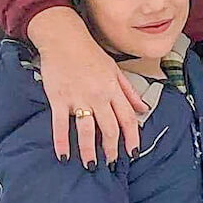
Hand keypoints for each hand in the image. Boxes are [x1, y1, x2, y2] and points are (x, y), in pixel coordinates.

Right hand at [27, 7, 148, 167]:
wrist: (63, 37)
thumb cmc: (89, 52)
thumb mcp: (114, 69)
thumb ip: (129, 91)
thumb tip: (143, 109)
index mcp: (113, 88)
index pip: (127, 117)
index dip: (132, 137)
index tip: (132, 153)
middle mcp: (98, 95)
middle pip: (109, 128)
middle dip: (111, 149)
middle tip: (111, 164)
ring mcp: (78, 97)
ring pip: (87, 130)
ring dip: (89, 151)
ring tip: (91, 165)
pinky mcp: (59, 98)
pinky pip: (61, 124)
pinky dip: (62, 141)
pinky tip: (63, 156)